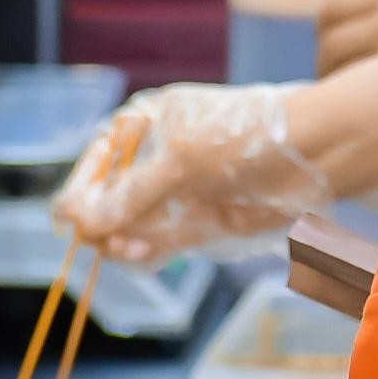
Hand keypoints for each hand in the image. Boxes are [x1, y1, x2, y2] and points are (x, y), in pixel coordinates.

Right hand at [51, 83, 333, 264]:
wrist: (308, 157)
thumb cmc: (241, 138)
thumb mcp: (180, 161)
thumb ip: (131, 194)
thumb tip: (79, 220)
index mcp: (145, 126)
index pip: (97, 160)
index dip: (81, 189)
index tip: (69, 218)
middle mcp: (155, 160)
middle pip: (109, 199)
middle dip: (100, 221)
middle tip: (98, 239)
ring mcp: (176, 195)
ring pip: (130, 227)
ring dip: (120, 240)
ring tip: (122, 248)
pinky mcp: (197, 225)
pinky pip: (157, 244)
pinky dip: (145, 251)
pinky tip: (137, 253)